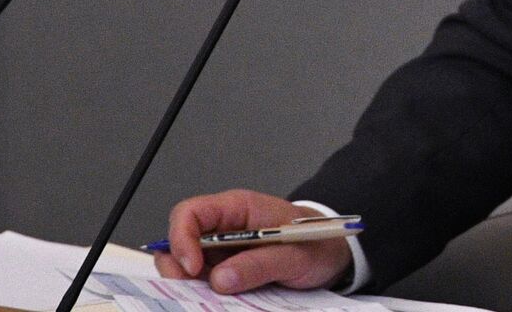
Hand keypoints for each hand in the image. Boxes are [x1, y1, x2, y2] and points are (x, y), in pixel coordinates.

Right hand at [153, 189, 352, 293]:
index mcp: (239, 208)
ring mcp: (224, 251)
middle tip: (192, 290)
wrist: (332, 255)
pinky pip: (205, 283)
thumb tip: (220, 280)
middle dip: (179, 268)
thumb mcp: (295, 255)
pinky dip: (205, 294)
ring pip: (188, 266)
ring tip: (211, 299)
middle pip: (180, 242)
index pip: (190, 213)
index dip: (182, 239)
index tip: (192, 268)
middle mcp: (225, 227)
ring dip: (192, 285)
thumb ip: (260, 264)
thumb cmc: (317, 243)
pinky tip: (221, 302)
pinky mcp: (228, 271)